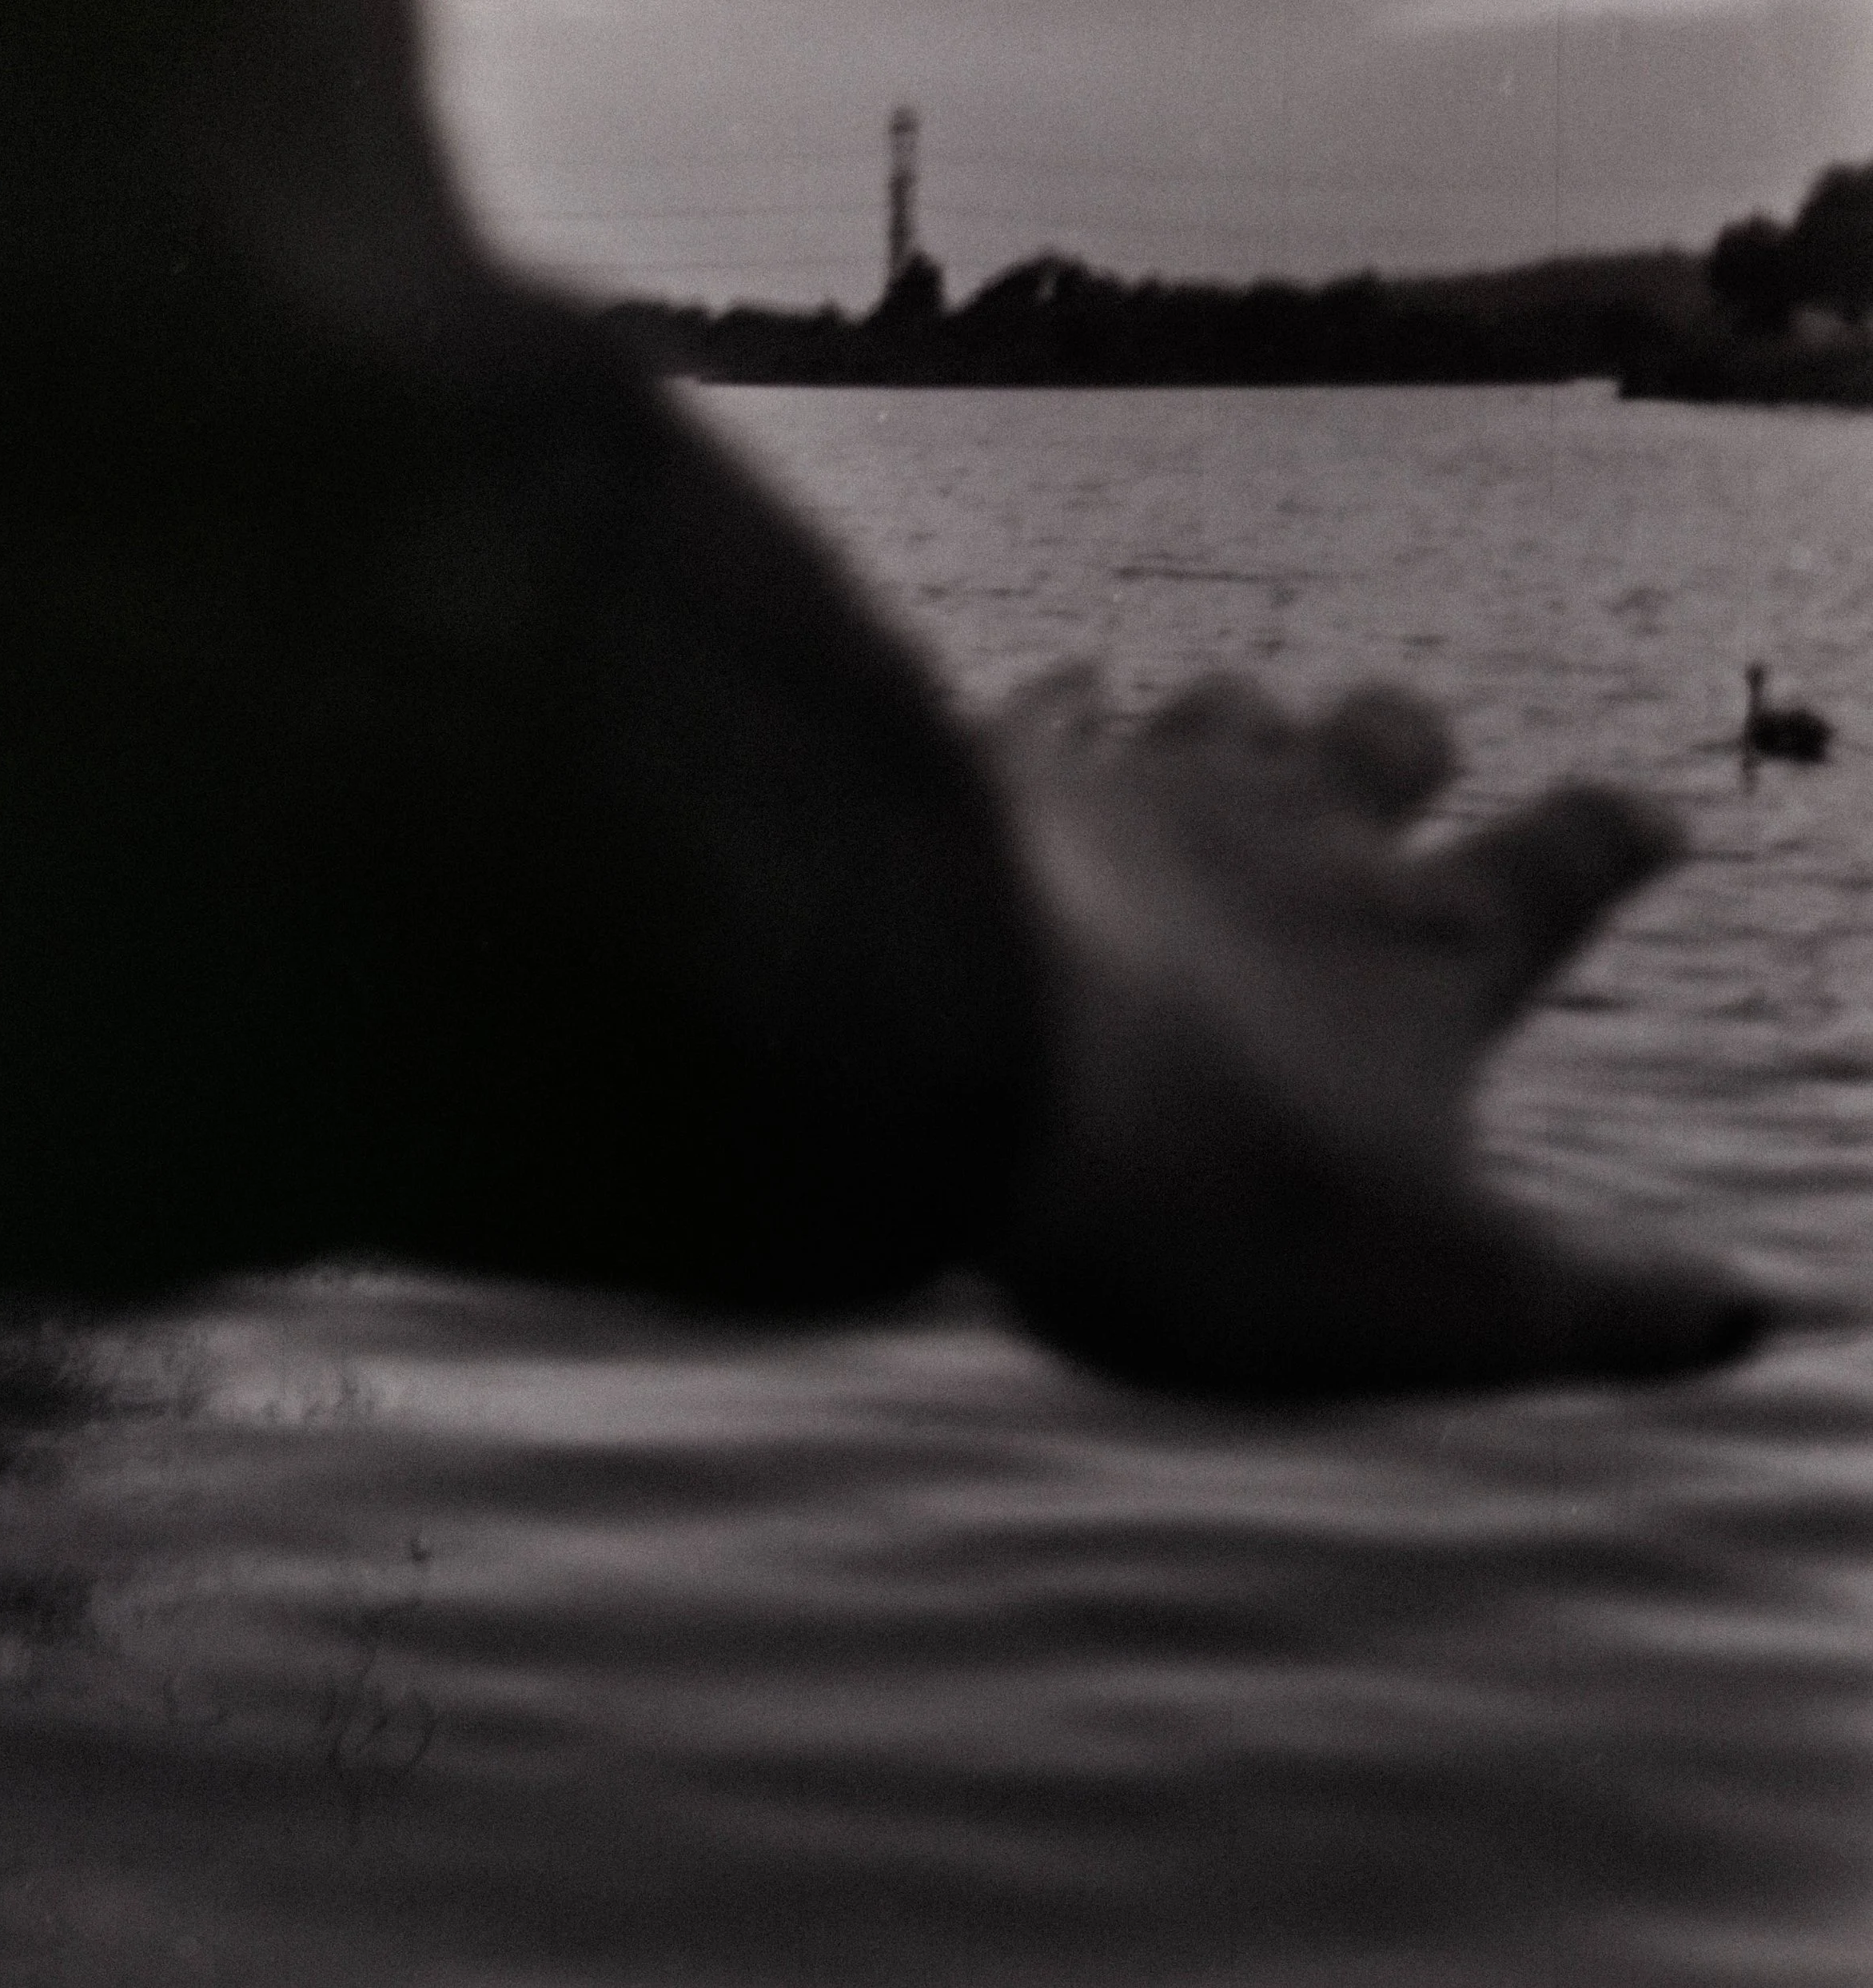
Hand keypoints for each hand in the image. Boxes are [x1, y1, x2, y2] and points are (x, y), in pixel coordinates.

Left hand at [983, 670, 1766, 1395]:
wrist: (983, 1081)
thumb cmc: (1216, 1204)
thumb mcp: (1443, 1308)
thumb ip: (1598, 1310)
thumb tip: (1739, 1319)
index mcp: (1423, 953)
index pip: (1561, 868)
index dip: (1612, 839)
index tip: (1644, 820)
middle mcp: (1299, 840)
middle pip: (1385, 743)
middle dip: (1409, 744)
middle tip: (1411, 753)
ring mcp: (1150, 795)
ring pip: (1228, 708)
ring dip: (1250, 718)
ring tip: (1249, 726)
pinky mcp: (1014, 785)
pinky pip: (1058, 705)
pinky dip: (1075, 698)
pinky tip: (1073, 689)